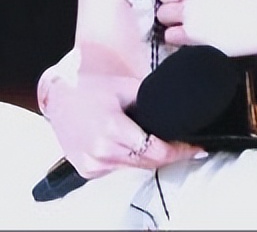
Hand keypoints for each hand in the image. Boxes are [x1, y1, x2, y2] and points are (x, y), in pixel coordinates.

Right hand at [44, 70, 203, 177]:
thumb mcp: (126, 87)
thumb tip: (180, 106)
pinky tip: (136, 145)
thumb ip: (152, 98)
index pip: (155, 150)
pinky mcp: (87, 170)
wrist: (59, 96)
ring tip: (166, 143)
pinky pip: (118, 168)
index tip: (197, 147)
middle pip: (148, 161)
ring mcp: (92, 163)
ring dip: (152, 157)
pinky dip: (131, 159)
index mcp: (112, 128)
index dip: (180, 151)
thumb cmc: (93, 87)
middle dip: (171, 154)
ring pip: (135, 167)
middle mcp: (101, 150)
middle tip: (188, 145)